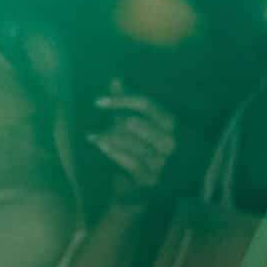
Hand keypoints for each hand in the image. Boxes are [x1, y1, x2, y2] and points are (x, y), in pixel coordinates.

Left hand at [88, 80, 178, 200]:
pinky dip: (113, 152)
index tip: (99, 102)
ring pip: (132, 144)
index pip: (147, 105)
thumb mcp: (139, 123)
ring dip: (109, 138)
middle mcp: (170, 142)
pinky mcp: (151, 179)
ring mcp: (162, 162)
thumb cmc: (144, 147)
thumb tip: (115, 80)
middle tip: (104, 124)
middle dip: (118, 122)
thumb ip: (128, 102)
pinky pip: (130, 162)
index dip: (122, 100)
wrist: (152, 186)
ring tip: (94, 136)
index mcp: (172, 124)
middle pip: (138, 124)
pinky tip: (101, 146)